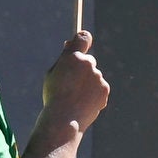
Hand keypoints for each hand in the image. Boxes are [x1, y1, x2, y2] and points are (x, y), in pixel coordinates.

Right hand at [41, 31, 111, 145]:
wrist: (64, 120)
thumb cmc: (54, 96)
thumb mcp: (52, 74)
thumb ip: (63, 59)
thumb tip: (70, 44)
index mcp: (72, 57)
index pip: (83, 37)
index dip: (83, 38)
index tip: (83, 40)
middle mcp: (88, 63)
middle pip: (88, 61)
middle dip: (82, 69)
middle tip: (71, 84)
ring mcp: (98, 76)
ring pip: (94, 76)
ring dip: (88, 83)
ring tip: (75, 98)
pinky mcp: (105, 89)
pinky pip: (99, 88)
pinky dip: (94, 94)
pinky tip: (83, 103)